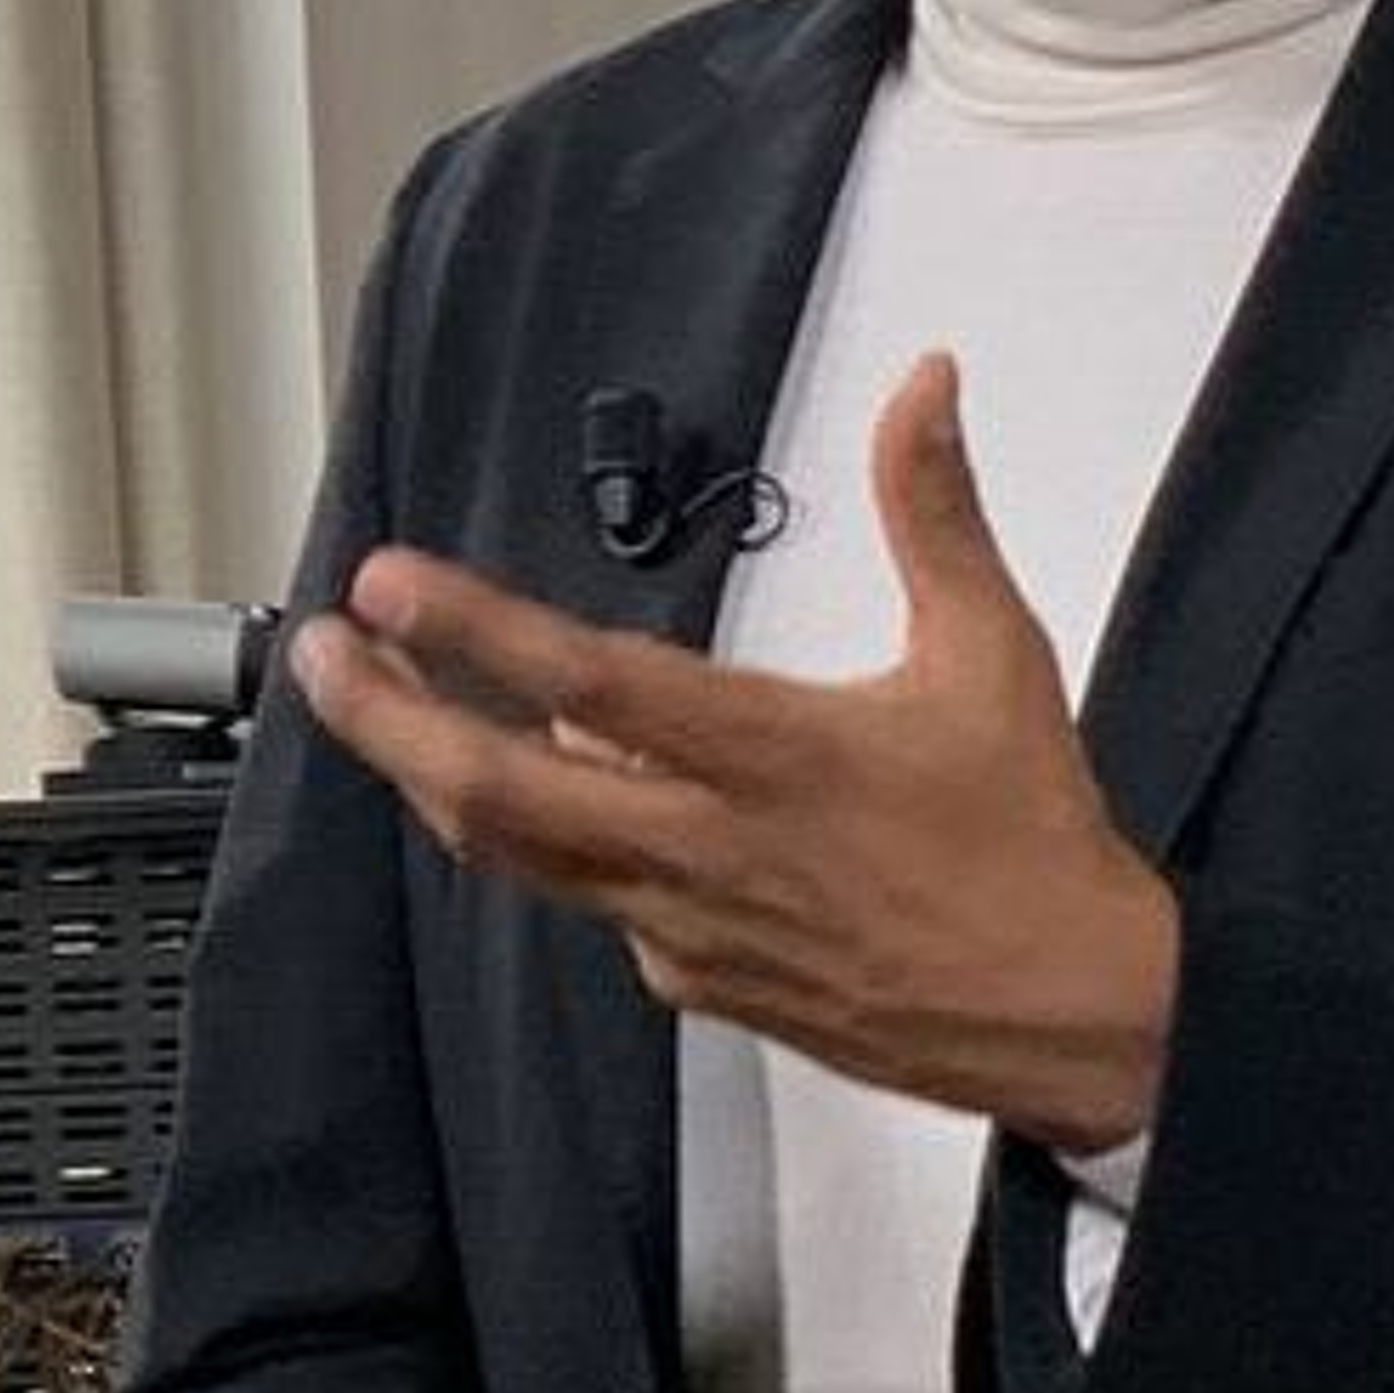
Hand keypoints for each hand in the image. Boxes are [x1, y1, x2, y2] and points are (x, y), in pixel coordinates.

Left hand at [289, 353, 1177, 1151]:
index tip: (387, 581)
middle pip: (501, 793)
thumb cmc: (1029, 828)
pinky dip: (558, 846)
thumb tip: (928, 381)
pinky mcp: (701, 987)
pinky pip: (600, 906)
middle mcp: (707, 849)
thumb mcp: (991, 647)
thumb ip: (933, 507)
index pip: (587, 684)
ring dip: (441, 782)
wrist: (1072, 1011)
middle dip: (392, 719)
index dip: (474, 630)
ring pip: (527, 858)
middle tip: (320, 653)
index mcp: (772, 755)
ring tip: (384, 712)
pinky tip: (557, 803)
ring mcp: (690, 929)